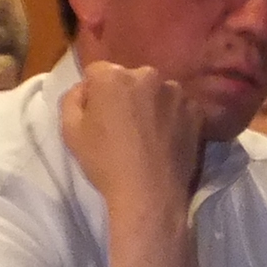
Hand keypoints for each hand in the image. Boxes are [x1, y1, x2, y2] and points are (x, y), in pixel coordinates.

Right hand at [59, 62, 202, 227]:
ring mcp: (176, 92)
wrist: (149, 194)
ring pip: (157, 92)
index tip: (97, 116)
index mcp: (113, 76)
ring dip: (151, 105)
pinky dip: (173, 117)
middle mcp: (147, 74)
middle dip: (124, 95)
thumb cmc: (104, 162)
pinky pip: (179, 107)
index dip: (94, 93)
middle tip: (123, 126)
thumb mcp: (70, 131)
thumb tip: (84, 89)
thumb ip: (72, 99)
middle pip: (130, 79)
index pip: (97, 72)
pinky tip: (166, 140)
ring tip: (147, 135)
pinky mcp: (196, 111)